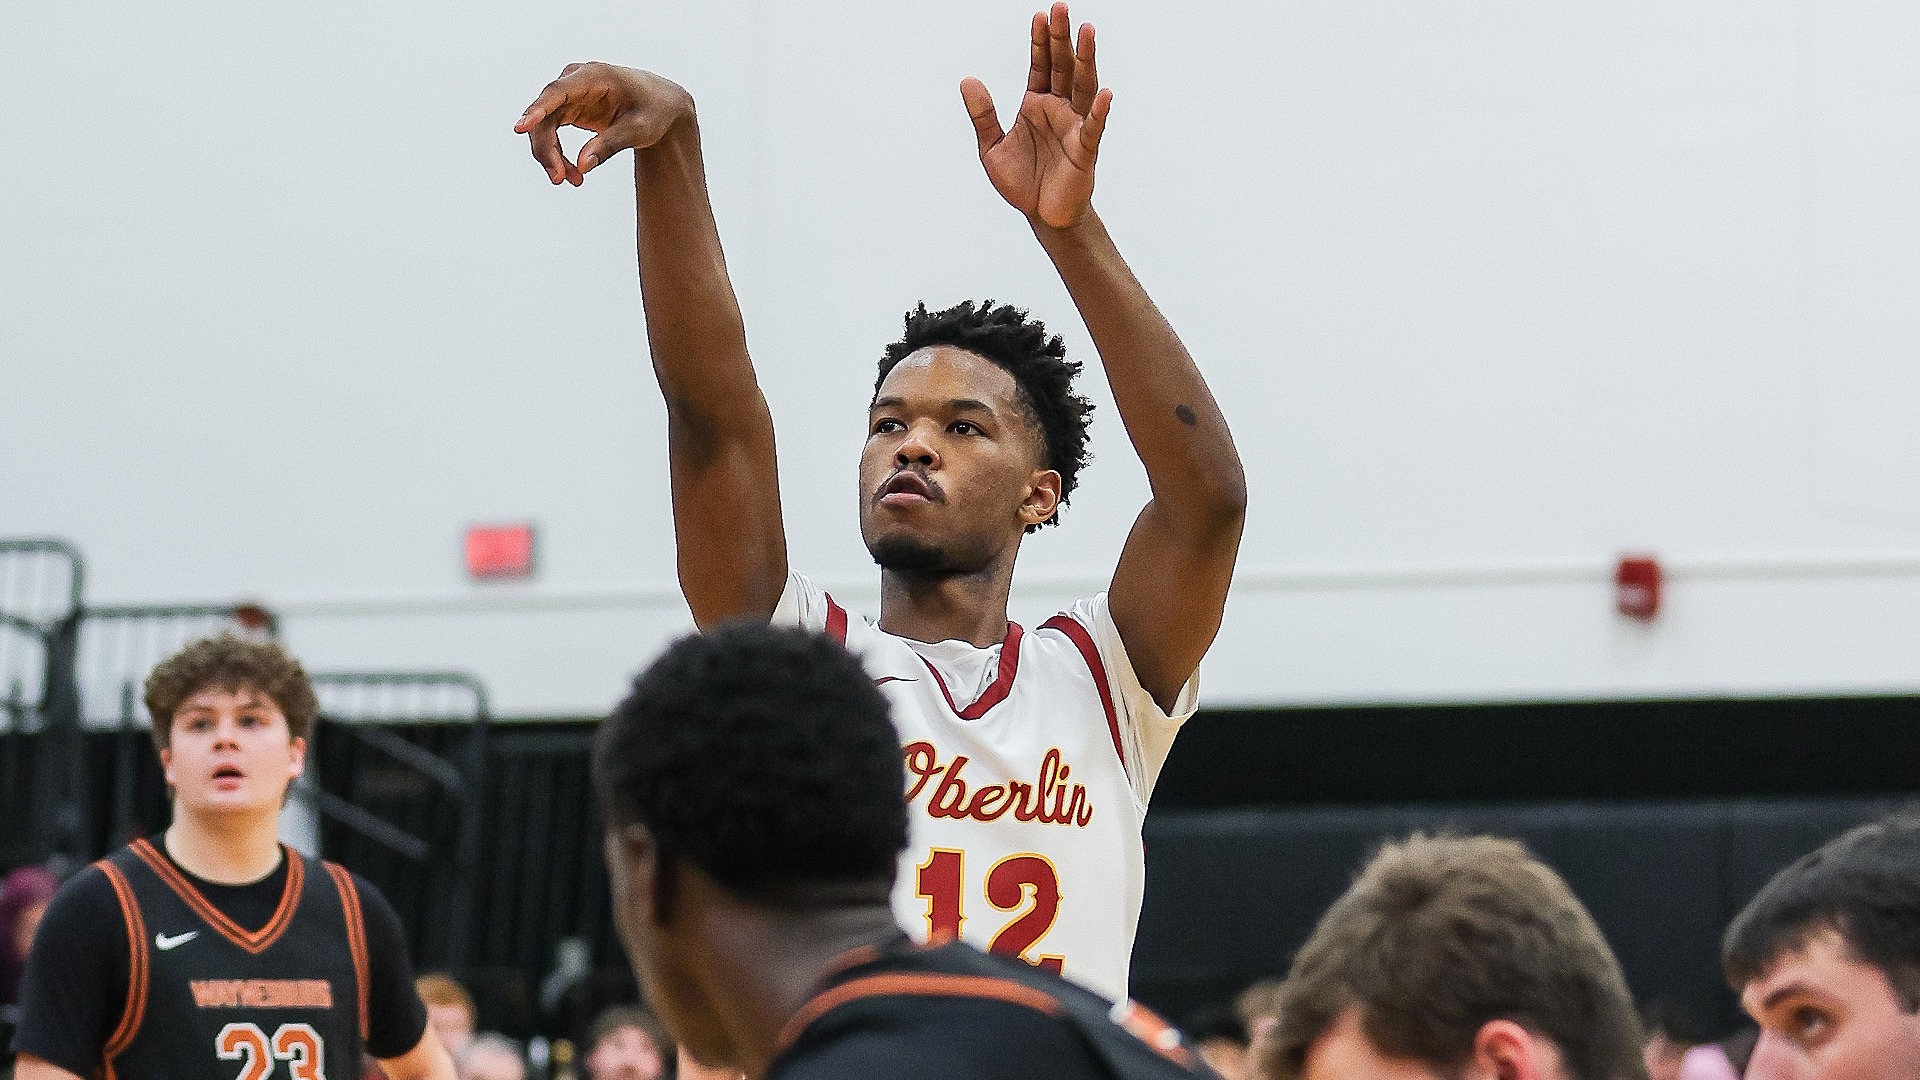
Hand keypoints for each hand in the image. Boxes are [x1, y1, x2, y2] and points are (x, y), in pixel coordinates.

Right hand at [513, 62, 692, 185]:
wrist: (661, 106)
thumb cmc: (654, 112)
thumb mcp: (639, 130)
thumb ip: (611, 145)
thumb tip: (583, 167)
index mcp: (594, 76)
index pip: (557, 92)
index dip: (537, 110)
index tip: (521, 128)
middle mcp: (576, 80)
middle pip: (545, 114)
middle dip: (547, 149)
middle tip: (559, 179)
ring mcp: (569, 93)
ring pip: (543, 126)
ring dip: (551, 156)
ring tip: (572, 181)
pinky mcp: (568, 108)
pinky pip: (551, 132)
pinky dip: (558, 155)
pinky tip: (573, 174)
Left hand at [961, 3, 1111, 228]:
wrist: (1042, 216)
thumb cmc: (1022, 182)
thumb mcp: (991, 147)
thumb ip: (982, 114)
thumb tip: (967, 79)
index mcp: (1036, 104)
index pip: (1040, 65)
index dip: (1040, 41)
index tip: (1039, 15)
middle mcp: (1059, 109)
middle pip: (1063, 66)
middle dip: (1061, 38)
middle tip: (1061, 7)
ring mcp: (1074, 127)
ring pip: (1083, 87)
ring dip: (1086, 59)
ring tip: (1087, 31)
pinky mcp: (1085, 151)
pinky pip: (1093, 128)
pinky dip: (1100, 112)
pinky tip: (1105, 94)